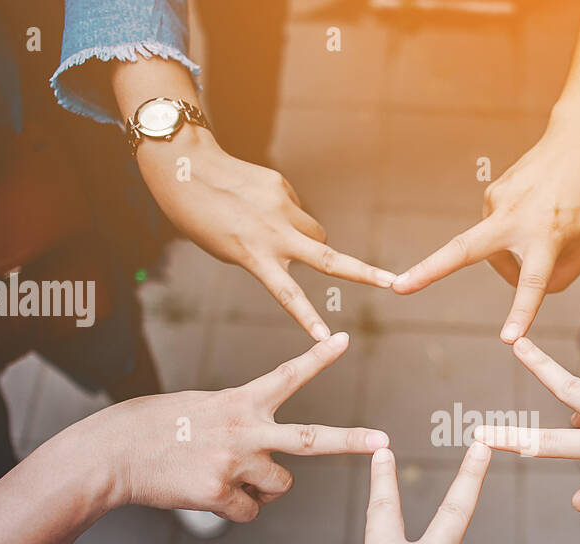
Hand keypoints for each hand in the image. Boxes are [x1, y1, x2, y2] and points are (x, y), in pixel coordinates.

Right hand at [82, 332, 387, 520]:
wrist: (115, 452)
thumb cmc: (158, 428)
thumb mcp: (205, 408)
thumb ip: (242, 421)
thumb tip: (268, 457)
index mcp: (241, 401)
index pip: (288, 375)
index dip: (318, 357)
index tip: (343, 339)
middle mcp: (245, 429)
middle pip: (311, 440)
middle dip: (351, 442)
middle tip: (384, 442)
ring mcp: (234, 462)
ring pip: (279, 487)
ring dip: (262, 489)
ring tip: (225, 474)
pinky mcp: (219, 492)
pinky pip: (248, 512)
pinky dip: (234, 509)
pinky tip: (206, 493)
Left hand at [137, 130, 395, 338]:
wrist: (185, 166)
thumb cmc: (201, 217)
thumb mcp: (228, 250)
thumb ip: (268, 254)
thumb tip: (304, 241)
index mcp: (255, 257)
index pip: (288, 296)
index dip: (309, 320)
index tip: (327, 341)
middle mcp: (274, 234)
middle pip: (330, 259)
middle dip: (366, 273)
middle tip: (394, 282)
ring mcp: (282, 207)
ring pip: (316, 232)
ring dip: (309, 240)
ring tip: (274, 232)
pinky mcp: (282, 187)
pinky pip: (297, 208)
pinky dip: (287, 215)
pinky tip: (259, 207)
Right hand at [390, 111, 579, 342]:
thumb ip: (562, 276)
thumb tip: (526, 290)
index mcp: (548, 234)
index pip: (533, 281)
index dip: (521, 311)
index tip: (509, 339)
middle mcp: (516, 217)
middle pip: (463, 248)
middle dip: (429, 269)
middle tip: (398, 287)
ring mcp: (497, 202)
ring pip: (492, 252)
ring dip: (512, 261)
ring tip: (546, 239)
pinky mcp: (491, 194)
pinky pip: (498, 234)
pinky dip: (514, 239)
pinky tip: (534, 218)